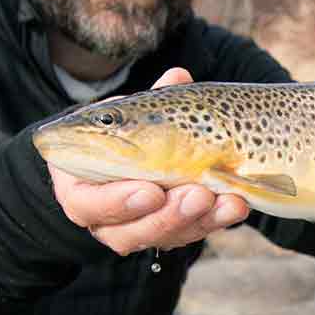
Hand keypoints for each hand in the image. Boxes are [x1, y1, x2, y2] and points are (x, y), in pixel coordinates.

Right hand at [50, 68, 251, 253]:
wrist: (135, 146)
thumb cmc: (120, 128)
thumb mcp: (129, 113)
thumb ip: (151, 100)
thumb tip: (178, 76)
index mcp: (79, 189)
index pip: (88, 204)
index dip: (118, 202)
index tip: (152, 190)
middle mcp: (103, 219)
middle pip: (128, 233)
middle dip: (168, 216)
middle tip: (199, 195)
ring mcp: (137, 230)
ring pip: (163, 238)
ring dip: (198, 220)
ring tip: (229, 200)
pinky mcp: (168, 233)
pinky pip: (189, 234)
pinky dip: (215, 221)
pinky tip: (236, 204)